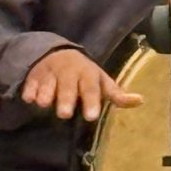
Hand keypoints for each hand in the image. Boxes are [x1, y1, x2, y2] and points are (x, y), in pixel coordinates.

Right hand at [20, 47, 141, 121]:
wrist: (57, 54)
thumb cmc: (84, 74)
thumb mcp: (101, 81)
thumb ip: (116, 94)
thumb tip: (140, 100)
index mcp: (87, 74)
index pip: (91, 88)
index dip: (91, 101)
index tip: (91, 116)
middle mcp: (69, 72)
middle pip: (67, 86)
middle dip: (66, 99)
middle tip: (64, 114)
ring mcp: (50, 73)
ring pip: (47, 84)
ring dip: (45, 94)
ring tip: (43, 104)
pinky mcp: (34, 76)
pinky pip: (30, 84)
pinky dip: (30, 91)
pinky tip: (29, 98)